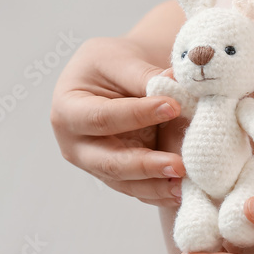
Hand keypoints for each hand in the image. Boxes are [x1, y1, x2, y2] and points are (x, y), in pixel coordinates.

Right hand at [51, 37, 184, 206]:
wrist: (115, 79)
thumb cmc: (112, 66)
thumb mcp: (122, 60)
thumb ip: (146, 76)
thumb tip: (178, 84)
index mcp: (68, 110)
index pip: (103, 118)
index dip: (137, 114)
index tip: (174, 106)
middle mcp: (76, 145)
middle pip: (110, 163)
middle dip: (145, 166)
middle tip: (180, 165)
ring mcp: (95, 166)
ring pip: (126, 184)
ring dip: (157, 187)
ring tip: (185, 186)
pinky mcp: (117, 177)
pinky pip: (139, 191)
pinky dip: (162, 193)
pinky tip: (183, 193)